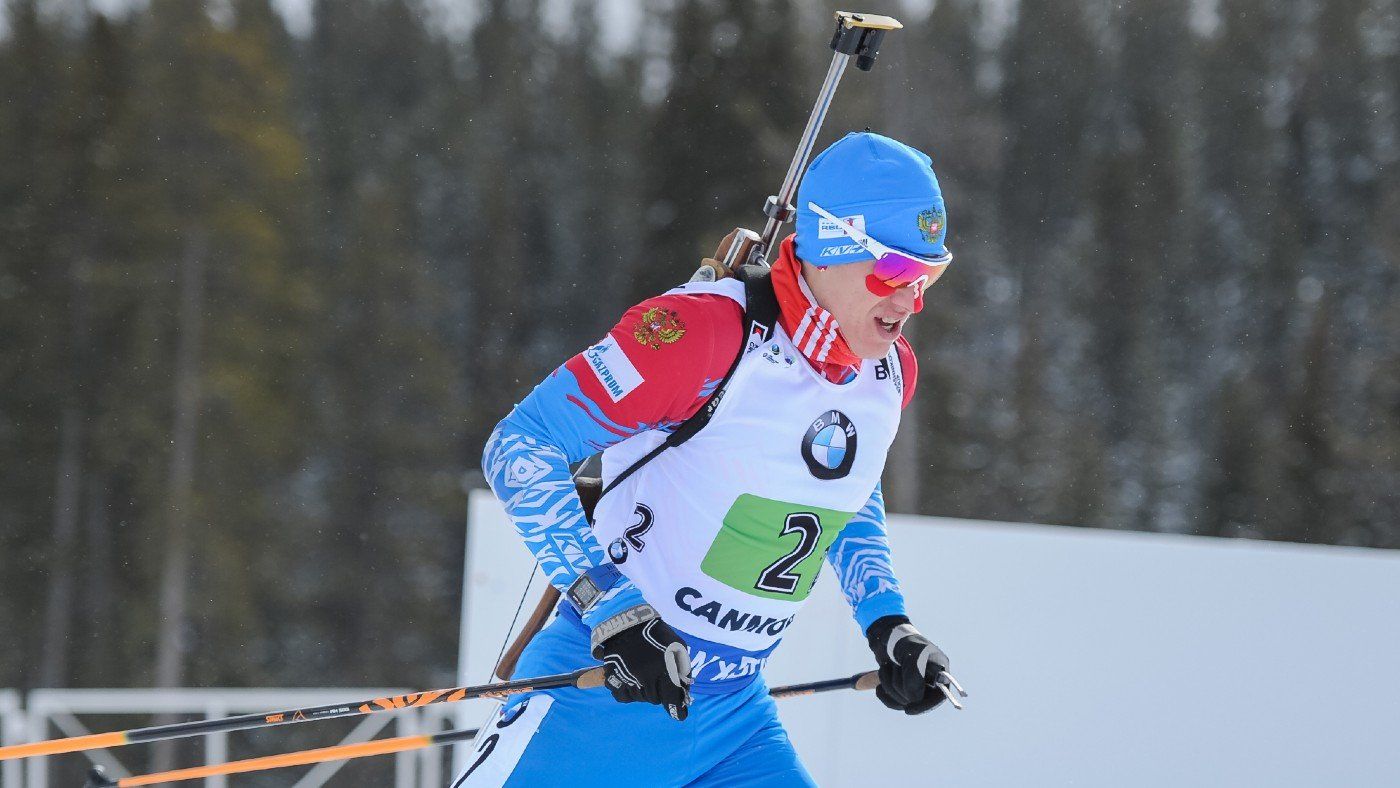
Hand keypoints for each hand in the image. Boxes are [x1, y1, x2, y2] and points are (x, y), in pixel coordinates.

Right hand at [591, 604, 692, 719]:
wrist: (626, 621)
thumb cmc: (656, 634)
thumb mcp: (677, 647)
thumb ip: (683, 669)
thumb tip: (684, 690)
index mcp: (663, 668)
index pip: (672, 699)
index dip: (677, 710)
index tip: (680, 714)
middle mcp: (645, 677)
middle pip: (655, 699)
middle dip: (660, 693)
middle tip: (659, 681)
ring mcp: (627, 678)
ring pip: (639, 698)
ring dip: (644, 692)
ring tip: (645, 676)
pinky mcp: (612, 677)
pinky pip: (622, 696)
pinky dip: (628, 692)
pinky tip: (632, 682)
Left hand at [865, 615, 957, 713]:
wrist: (887, 636)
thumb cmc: (905, 641)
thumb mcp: (913, 656)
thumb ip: (914, 678)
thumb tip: (913, 700)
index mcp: (940, 673)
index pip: (939, 697)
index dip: (925, 706)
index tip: (909, 709)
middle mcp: (929, 682)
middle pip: (917, 701)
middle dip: (900, 688)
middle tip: (895, 668)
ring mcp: (915, 686)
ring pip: (902, 701)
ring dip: (889, 685)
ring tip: (887, 667)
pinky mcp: (901, 689)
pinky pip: (892, 701)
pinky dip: (883, 691)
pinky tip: (882, 674)